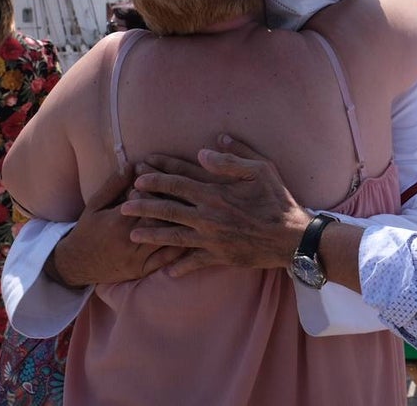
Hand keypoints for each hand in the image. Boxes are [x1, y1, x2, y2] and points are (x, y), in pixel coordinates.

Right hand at [47, 164, 183, 287]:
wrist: (76, 265)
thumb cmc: (87, 230)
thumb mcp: (95, 204)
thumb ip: (114, 184)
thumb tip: (132, 164)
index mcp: (117, 220)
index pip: (147, 200)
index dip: (159, 188)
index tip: (164, 179)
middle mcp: (129, 239)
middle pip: (161, 218)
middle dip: (174, 205)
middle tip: (185, 195)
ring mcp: (137, 258)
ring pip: (166, 238)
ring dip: (181, 225)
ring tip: (193, 212)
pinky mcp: (142, 271)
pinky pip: (165, 259)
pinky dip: (180, 247)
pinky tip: (191, 236)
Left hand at [120, 134, 311, 276]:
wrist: (291, 238)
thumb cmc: (278, 200)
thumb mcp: (261, 169)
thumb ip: (232, 157)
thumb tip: (207, 147)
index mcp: (215, 192)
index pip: (178, 181)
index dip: (157, 177)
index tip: (138, 174)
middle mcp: (208, 215)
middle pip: (168, 208)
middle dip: (144, 205)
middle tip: (124, 204)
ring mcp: (211, 238)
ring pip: (173, 236)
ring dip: (151, 234)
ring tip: (132, 234)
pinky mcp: (219, 256)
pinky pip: (194, 262)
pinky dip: (179, 266)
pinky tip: (166, 270)